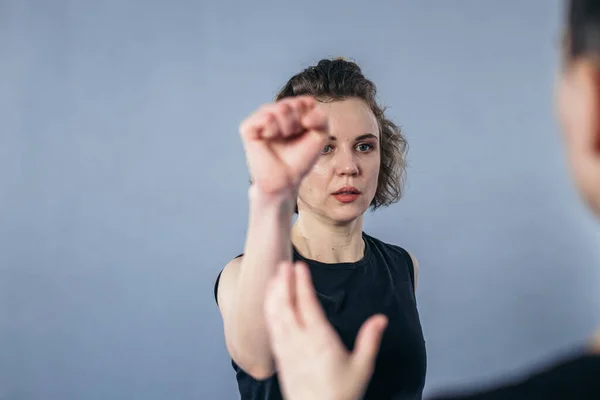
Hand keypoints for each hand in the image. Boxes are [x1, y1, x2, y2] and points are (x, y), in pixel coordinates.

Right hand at [240, 96, 328, 194]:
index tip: (306, 133)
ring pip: (280, 108)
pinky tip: (269, 137)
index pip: (305, 101)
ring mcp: (260, 118)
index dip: (310, 119)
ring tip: (282, 138)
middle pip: (292, 104)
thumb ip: (321, 117)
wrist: (286, 179)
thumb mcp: (320, 134)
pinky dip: (272, 129)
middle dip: (298, 124)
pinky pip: (265, 117)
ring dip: (287, 127)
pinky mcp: (248, 128)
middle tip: (292, 137)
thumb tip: (305, 116)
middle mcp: (274, 111)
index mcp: (290, 111)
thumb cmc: (301, 158)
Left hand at [264, 261, 387, 399]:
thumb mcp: (361, 367)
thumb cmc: (340, 393)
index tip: (300, 266)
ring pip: (276, 315)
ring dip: (274, 293)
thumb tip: (381, 319)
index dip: (302, 284)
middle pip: (287, 306)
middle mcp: (299, 342)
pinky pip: (271, 327)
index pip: (308, 306)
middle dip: (284, 283)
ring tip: (275, 275)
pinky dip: (269, 310)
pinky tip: (270, 300)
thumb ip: (369, 340)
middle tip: (284, 264)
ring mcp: (287, 349)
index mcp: (320, 341)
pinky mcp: (280, 356)